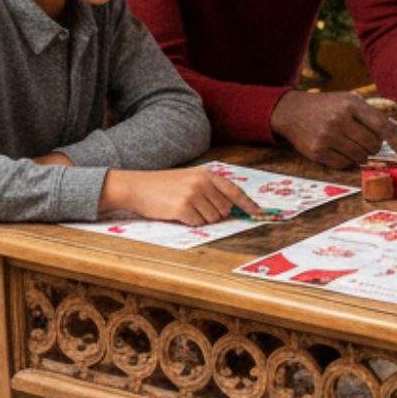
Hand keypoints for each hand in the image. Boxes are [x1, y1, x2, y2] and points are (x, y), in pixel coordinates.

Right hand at [102, 165, 260, 226]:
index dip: (248, 204)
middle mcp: (202, 182)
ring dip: (201, 218)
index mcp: (206, 174)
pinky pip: (198, 223)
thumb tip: (230, 209)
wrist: (137, 187)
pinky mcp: (183, 207)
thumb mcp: (189, 179)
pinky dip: (190, 222)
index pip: (234, 191)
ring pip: (213, 218)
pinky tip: (177, 212)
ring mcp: (193, 195)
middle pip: (225, 209)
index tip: (259, 213)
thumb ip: (210, 189)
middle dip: (214, 213)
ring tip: (184, 207)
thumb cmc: (163, 186)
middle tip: (195, 207)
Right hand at [270, 87, 396, 167]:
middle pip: (372, 144)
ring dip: (362, 154)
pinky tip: (340, 149)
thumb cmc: (327, 106)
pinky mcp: (317, 151)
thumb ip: (371, 115)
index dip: (396, 139)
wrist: (292, 112)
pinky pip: (344, 164)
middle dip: (374, 145)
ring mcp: (327, 136)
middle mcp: (339, 119)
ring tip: (352, 143)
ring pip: (360, 156)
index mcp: (351, 103)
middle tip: (365, 139)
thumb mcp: (348, 100)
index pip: (381, 124)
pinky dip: (348, 160)